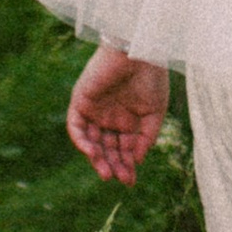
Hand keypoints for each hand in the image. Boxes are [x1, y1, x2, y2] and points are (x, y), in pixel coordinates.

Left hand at [66, 46, 170, 184]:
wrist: (139, 50)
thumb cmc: (151, 78)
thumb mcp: (155, 113)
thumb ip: (146, 137)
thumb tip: (136, 160)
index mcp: (127, 120)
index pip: (122, 149)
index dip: (126, 166)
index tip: (130, 181)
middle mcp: (109, 118)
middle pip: (106, 149)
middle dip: (113, 165)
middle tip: (120, 179)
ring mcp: (94, 110)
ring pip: (91, 141)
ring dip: (97, 158)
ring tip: (107, 172)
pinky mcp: (80, 100)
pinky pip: (76, 127)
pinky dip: (81, 141)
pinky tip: (92, 153)